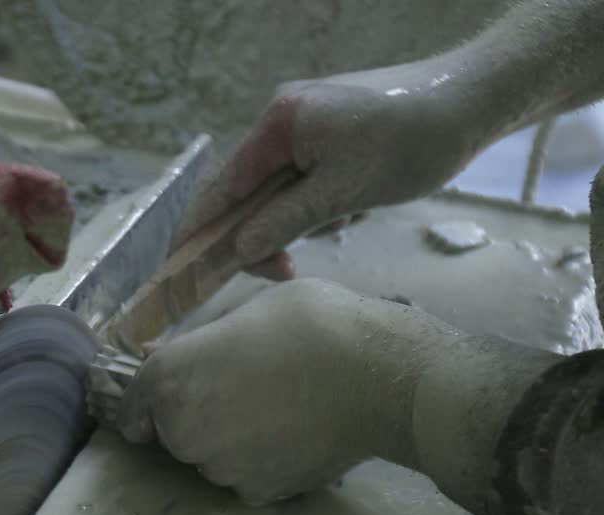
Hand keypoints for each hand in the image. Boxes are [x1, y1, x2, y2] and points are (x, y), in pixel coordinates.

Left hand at [116, 279, 447, 504]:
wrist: (377, 377)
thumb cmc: (313, 325)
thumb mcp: (248, 311)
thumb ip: (209, 343)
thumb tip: (194, 356)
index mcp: (170, 375)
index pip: (134, 405)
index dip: (145, 404)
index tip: (158, 404)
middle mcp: (182, 427)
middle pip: (174, 432)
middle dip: (196, 417)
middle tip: (242, 393)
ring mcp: (218, 466)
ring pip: (211, 459)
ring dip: (229, 443)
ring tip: (276, 412)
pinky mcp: (256, 493)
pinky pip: (247, 479)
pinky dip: (262, 465)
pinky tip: (294, 437)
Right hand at [181, 59, 480, 280]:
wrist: (473, 99)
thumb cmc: (410, 144)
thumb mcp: (344, 194)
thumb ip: (285, 222)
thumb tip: (239, 250)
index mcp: (278, 125)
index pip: (222, 187)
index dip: (200, 230)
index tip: (184, 268)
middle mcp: (282, 117)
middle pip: (248, 191)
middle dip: (267, 231)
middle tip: (285, 270)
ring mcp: (307, 121)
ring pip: (281, 188)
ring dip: (305, 216)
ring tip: (350, 217)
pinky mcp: (331, 129)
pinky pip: (307, 176)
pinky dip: (323, 200)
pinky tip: (359, 203)